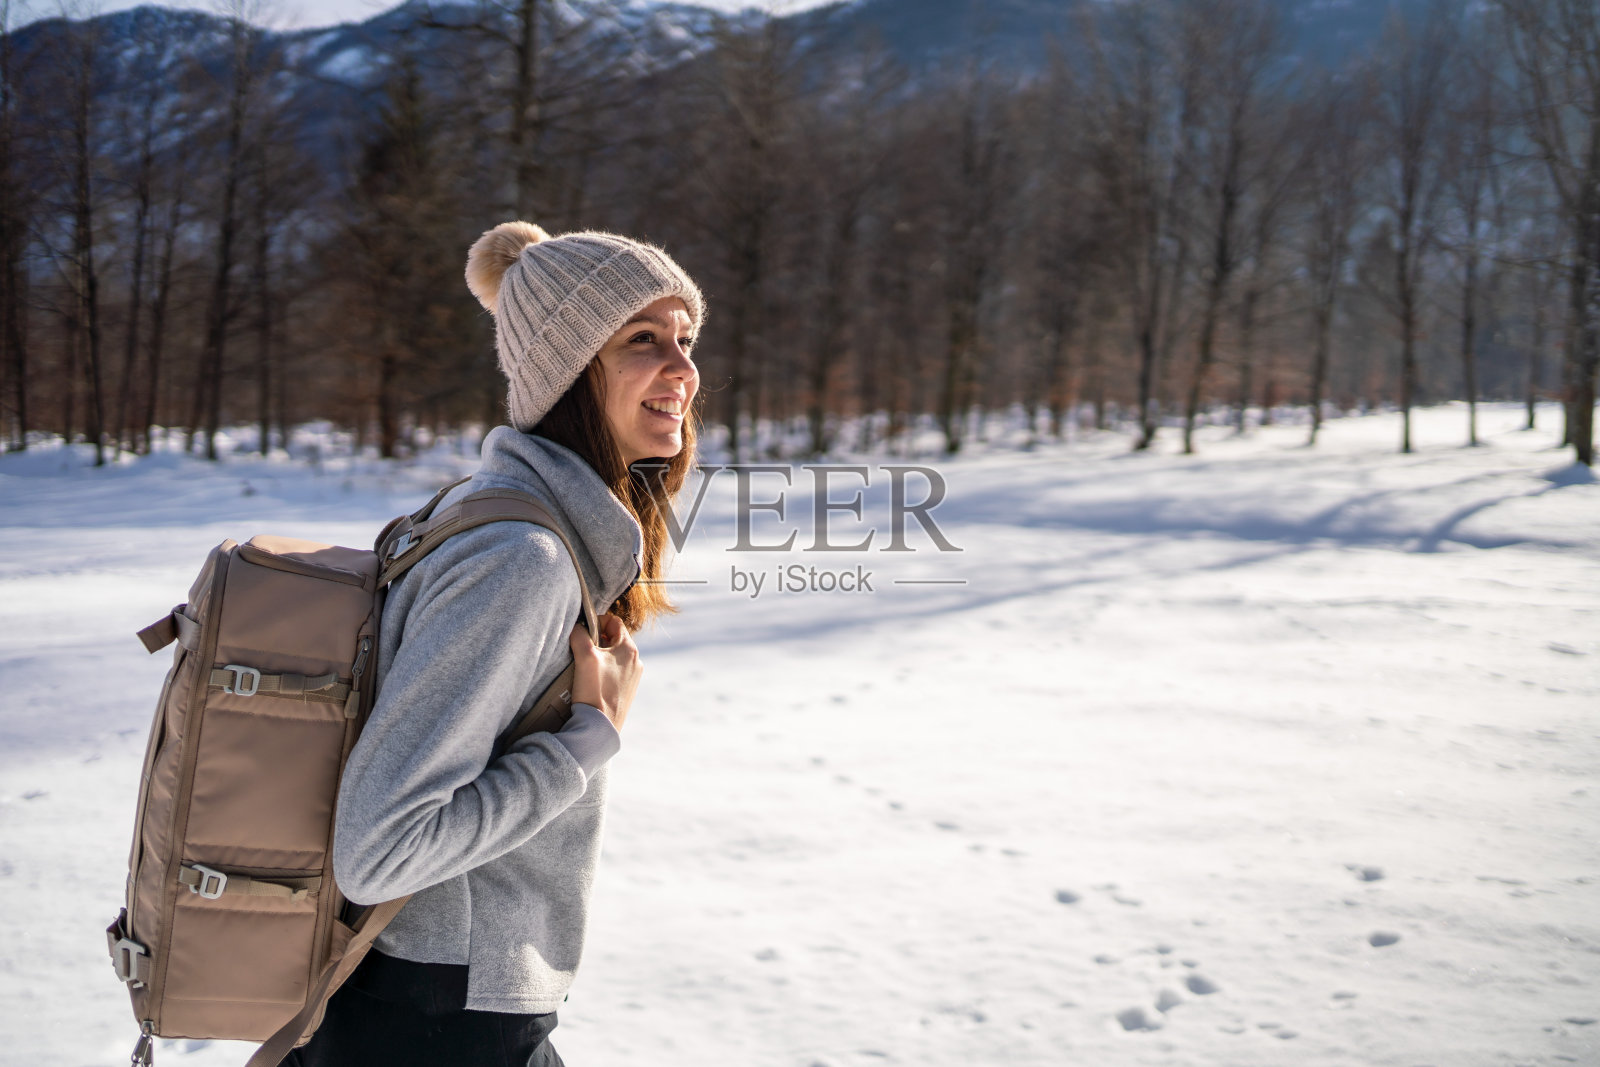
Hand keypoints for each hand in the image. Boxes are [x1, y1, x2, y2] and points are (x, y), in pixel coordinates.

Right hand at [568, 614, 640, 730]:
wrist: (600, 726)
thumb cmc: (594, 690)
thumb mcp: (584, 656)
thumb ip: (579, 635)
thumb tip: (577, 627)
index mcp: (629, 649)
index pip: (614, 622)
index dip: (597, 622)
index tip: (583, 632)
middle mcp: (636, 662)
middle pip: (614, 639)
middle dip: (597, 640)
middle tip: (581, 649)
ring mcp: (633, 678)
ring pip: (614, 657)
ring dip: (599, 657)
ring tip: (584, 667)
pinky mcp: (627, 691)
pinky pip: (615, 673)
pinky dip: (603, 671)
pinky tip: (591, 681)